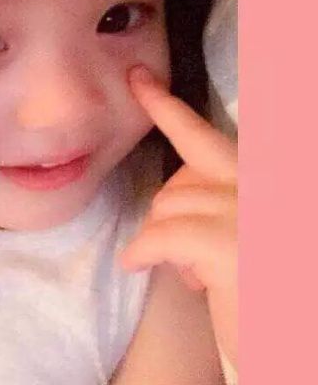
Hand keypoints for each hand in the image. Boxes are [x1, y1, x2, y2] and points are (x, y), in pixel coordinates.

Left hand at [120, 65, 236, 366]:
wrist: (287, 346)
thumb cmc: (259, 293)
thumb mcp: (239, 235)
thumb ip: (214, 202)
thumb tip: (176, 193)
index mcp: (264, 182)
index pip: (211, 135)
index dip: (169, 106)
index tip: (138, 78)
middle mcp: (266, 187)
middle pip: (189, 166)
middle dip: (166, 190)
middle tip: (146, 169)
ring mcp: (252, 212)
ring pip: (170, 203)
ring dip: (167, 239)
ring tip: (194, 273)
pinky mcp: (233, 245)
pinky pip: (163, 233)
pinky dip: (144, 249)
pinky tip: (138, 263)